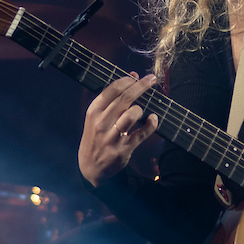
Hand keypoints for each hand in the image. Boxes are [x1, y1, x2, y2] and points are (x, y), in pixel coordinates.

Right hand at [79, 72, 159, 186]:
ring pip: (131, 115)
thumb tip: (133, 76)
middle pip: (124, 99)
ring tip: (142, 110)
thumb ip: (113, 97)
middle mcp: (101, 123)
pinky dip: (151, 124)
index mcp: (93, 111)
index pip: (111, 90)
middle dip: (141, 86)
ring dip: (140, 109)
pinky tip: (153, 119)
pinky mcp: (123, 149)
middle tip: (152, 79)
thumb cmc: (96, 136)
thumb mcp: (97, 116)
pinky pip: (142, 133)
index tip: (137, 77)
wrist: (91, 167)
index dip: (127, 80)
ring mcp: (112, 137)